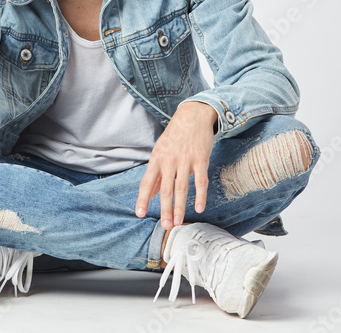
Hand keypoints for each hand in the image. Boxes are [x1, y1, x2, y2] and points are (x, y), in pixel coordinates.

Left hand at [135, 101, 216, 230]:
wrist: (193, 116)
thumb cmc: (175, 136)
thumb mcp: (161, 152)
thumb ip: (156, 174)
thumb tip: (151, 193)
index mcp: (156, 159)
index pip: (147, 182)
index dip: (143, 198)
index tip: (140, 213)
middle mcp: (169, 161)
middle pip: (165, 189)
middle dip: (164, 209)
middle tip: (165, 225)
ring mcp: (185, 160)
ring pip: (182, 188)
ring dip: (179, 207)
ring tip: (177, 222)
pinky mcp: (201, 159)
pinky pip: (201, 181)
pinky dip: (200, 196)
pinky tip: (199, 208)